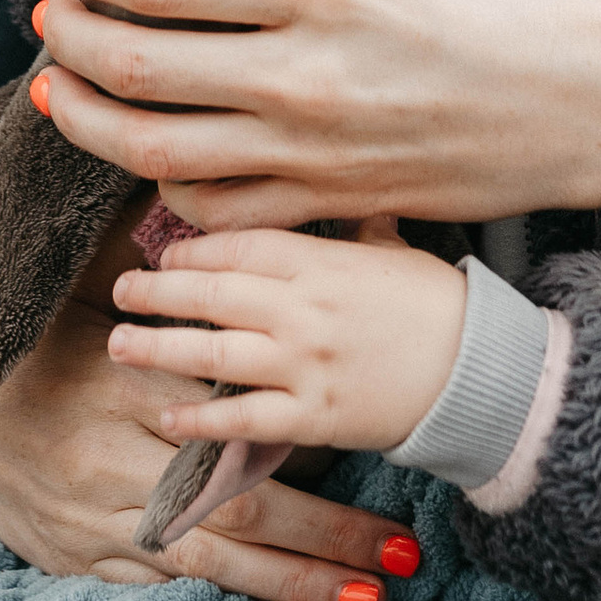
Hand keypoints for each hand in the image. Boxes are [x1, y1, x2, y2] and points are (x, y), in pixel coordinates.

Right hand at [0, 207, 413, 600]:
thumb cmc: (23, 338)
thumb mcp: (87, 282)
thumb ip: (162, 260)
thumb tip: (226, 199)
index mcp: (125, 383)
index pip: (235, 415)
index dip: (314, 438)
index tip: (385, 445)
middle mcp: (112, 460)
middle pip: (239, 509)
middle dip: (328, 538)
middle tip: (404, 559)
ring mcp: (93, 519)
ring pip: (210, 564)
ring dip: (294, 584)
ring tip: (369, 600)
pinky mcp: (76, 558)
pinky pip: (163, 587)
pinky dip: (225, 598)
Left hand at [28, 0, 600, 228]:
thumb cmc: (523, 6)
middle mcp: (308, 77)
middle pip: (137, 68)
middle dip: (68, 40)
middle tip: (47, 14)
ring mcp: (317, 154)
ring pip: (154, 152)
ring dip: (87, 120)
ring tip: (58, 90)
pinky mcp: (335, 205)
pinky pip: (218, 209)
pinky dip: (163, 185)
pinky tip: (147, 155)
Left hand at [109, 221, 465, 452]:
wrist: (480, 371)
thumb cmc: (436, 302)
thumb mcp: (390, 242)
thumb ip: (345, 218)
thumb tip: (322, 181)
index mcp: (321, 261)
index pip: (237, 247)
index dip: (190, 250)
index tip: (161, 253)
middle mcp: (304, 310)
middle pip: (212, 297)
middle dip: (158, 291)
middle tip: (121, 289)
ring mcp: (306, 366)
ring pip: (214, 353)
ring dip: (159, 347)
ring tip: (119, 343)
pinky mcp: (315, 417)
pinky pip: (245, 418)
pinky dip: (201, 417)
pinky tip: (168, 413)